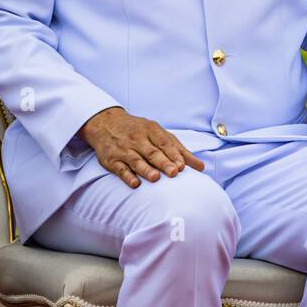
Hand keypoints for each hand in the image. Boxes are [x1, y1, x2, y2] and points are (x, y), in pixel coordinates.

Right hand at [79, 107, 204, 188]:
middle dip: (163, 162)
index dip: (173, 154)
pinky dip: (127, 176)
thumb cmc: (139, 131)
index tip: (182, 166)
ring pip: (136, 160)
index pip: (164, 143)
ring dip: (146, 169)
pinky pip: (120, 169)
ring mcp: (124, 149)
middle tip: (174, 172)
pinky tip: (135, 184)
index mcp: (151, 130)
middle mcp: (137, 139)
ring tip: (155, 178)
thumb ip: (179, 150)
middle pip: (152, 152)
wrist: (106, 123)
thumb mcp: (158, 134)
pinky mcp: (112, 160)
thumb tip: (200, 167)